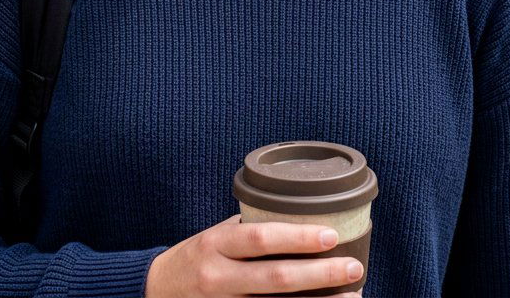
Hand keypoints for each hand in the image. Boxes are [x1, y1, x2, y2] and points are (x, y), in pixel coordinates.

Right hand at [144, 214, 363, 297]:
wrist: (155, 293)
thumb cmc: (195, 258)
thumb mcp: (215, 236)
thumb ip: (250, 231)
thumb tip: (299, 218)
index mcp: (216, 245)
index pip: (260, 238)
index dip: (297, 237)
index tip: (332, 234)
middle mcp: (219, 278)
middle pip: (276, 278)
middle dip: (320, 273)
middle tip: (353, 266)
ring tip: (354, 295)